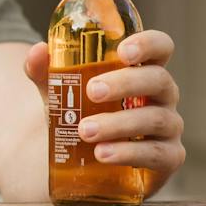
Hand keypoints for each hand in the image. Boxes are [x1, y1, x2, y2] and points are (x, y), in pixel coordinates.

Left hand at [22, 31, 185, 196]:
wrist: (82, 161)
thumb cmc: (80, 113)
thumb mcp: (60, 92)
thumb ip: (46, 72)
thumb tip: (37, 51)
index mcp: (142, 70)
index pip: (160, 47)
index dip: (148, 44)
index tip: (123, 52)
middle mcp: (162, 95)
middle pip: (158, 79)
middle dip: (126, 83)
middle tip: (92, 91)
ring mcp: (169, 127)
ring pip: (156, 118)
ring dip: (119, 123)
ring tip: (85, 131)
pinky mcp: (168, 158)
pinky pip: (158, 154)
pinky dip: (129, 153)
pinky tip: (103, 154)